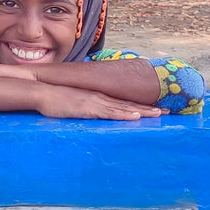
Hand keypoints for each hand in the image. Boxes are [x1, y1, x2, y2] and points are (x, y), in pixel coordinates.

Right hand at [36, 83, 163, 119]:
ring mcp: (96, 103)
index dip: (140, 106)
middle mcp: (101, 98)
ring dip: (142, 111)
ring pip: (124, 108)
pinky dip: (124, 114)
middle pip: (129, 104)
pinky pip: (110, 113)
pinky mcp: (89, 109)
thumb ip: (84, 107)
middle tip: (167, 112)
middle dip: (148, 108)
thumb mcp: (73, 103)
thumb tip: (90, 113)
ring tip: (159, 114)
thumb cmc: (55, 99)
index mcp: (98, 97)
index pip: (123, 102)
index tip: (155, 109)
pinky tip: (135, 116)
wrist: (42, 92)